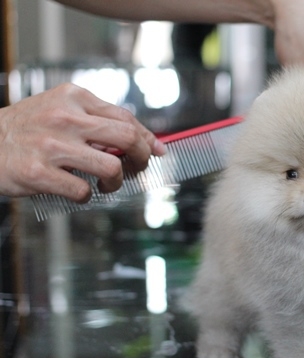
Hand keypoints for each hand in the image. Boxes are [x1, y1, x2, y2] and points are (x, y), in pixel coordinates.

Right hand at [0, 83, 164, 201]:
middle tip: (135, 170)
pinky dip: (87, 197)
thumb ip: (99, 121)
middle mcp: (64, 117)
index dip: (147, 139)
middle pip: (127, 138)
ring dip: (115, 183)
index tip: (157, 152)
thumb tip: (148, 143)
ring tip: (105, 184)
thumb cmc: (28, 130)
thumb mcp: (61, 110)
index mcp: (73, 97)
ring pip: (111, 168)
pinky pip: (84, 191)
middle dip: (141, 159)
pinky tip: (77, 191)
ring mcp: (51, 145)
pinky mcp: (38, 173)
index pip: (126, 118)